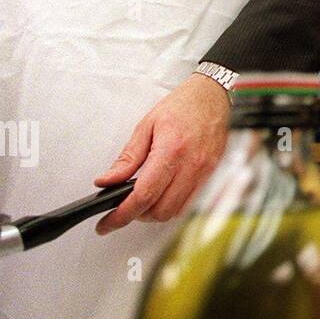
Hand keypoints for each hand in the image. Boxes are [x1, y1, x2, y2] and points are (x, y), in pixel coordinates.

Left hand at [93, 72, 230, 233]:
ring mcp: (203, 171)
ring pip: (175, 211)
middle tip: (123, 208)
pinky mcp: (210, 173)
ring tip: (142, 200)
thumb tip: (107, 181)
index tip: (107, 223)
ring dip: (155, 212)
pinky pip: (189, 202)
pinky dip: (171, 205)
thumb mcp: (146, 126)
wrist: (212, 95)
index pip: (143, 195)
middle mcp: (191, 164)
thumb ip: (127, 158)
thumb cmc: (182, 105)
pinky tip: (162, 194)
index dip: (121, 215)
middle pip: (160, 210)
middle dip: (137, 215)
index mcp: (171, 150)